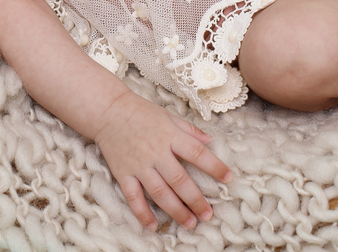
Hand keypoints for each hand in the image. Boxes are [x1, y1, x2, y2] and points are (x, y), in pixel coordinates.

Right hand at [93, 92, 232, 231]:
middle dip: (196, 200)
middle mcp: (156, 153)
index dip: (215, 167)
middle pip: (180, 180)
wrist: (108, 111)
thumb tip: (210, 141)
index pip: (197, 153)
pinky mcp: (123, 173)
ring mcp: (139, 165)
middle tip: (208, 215)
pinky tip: (153, 226)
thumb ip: (190, 130)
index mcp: (170, 136)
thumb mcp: (169, 116)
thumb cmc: (141, 112)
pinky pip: (133, 197)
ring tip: (190, 223)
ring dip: (176, 210)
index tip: (228, 179)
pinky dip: (142, 213)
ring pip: (160, 193)